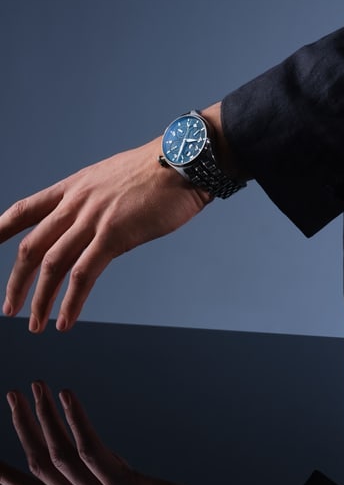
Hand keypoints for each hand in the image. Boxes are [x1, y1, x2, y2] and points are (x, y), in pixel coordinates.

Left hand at [0, 137, 211, 333]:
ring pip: (52, 265)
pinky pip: (84, 275)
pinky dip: (71, 302)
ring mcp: (93, 219)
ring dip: (40, 300)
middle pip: (31, 247)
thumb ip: (96, 201)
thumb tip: (92, 219)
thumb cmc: (160, 170)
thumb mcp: (114, 180)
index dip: (0, 230)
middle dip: (15, 282)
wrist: (184, 159)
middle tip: (9, 308)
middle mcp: (75, 203)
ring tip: (35, 325)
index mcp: (73, 188)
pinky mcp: (114, 235)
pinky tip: (65, 321)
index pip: (23, 210)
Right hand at [1, 382, 224, 484]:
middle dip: (23, 427)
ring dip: (44, 417)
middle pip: (40, 465)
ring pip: (59, 454)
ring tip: (36, 387)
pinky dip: (75, 419)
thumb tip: (88, 450)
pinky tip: (67, 396)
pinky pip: (91, 449)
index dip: (6, 475)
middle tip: (11, 395)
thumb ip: (101, 480)